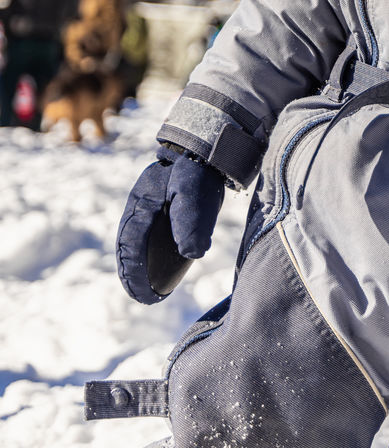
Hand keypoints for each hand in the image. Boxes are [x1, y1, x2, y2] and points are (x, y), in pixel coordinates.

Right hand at [115, 148, 224, 303]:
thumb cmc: (199, 172)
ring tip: (143, 290)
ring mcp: (143, 205)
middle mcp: (138, 205)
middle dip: (130, 274)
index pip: (131, 245)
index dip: (134, 274)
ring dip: (134, 266)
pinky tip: (157, 268)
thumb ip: (192, 221)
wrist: (203, 149)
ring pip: (131, 241)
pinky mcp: (153, 207)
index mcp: (142, 202)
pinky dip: (143, 254)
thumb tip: (192, 254)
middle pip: (125, 246)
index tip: (144, 296)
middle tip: (141, 298)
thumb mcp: (196, 194)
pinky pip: (142, 235)